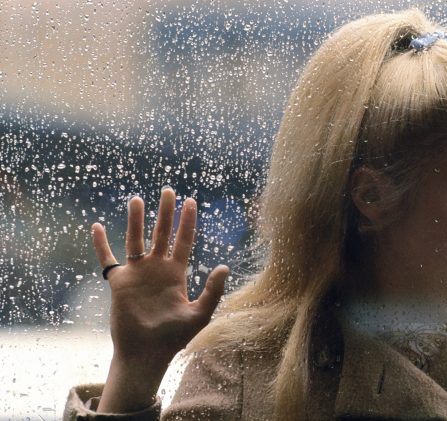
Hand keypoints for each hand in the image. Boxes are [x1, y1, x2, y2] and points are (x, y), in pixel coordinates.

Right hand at [92, 188, 227, 412]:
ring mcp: (137, 274)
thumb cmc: (174, 337)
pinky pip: (107, 259)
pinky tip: (98, 226)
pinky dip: (101, 244)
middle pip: (161, 233)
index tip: (191, 201)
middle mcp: (157, 269)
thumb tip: (224, 266)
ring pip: (135, 239)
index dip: (188, 222)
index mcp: (177, 273)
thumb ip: (213, 291)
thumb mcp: (200, 314)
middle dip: (166, 213)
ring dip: (136, 220)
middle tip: (168, 190)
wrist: (147, 353)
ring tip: (137, 199)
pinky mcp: (119, 282)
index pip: (184, 241)